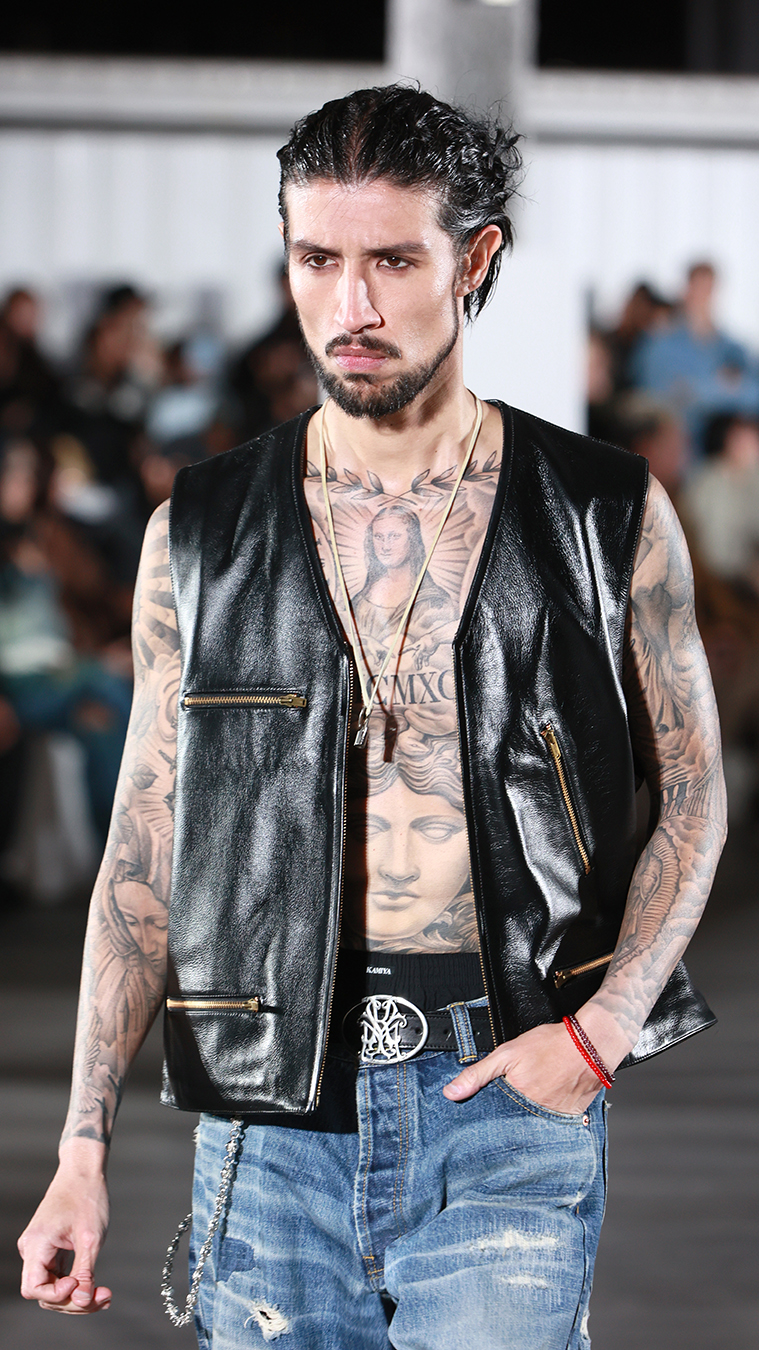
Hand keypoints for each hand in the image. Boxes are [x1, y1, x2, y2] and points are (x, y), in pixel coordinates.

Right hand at [18, 1146, 111, 1313]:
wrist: (84, 1171)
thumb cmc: (87, 1196)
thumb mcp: (91, 1237)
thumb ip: (85, 1271)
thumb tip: (83, 1301)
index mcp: (36, 1243)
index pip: (34, 1288)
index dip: (57, 1295)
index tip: (80, 1284)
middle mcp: (32, 1249)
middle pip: (45, 1292)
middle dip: (74, 1300)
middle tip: (103, 1297)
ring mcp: (40, 1250)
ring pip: (53, 1287)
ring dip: (78, 1295)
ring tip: (105, 1295)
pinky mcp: (50, 1250)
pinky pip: (58, 1275)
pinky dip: (77, 1283)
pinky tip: (98, 1287)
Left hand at [443, 1021, 603, 1114]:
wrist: (590, 1045)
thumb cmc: (551, 1045)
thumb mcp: (507, 1053)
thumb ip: (478, 1074)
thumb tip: (451, 1092)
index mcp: (516, 1100)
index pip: (492, 1122)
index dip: (484, 1124)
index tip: (473, 1132)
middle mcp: (534, 1114)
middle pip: (512, 1128)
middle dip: (504, 1130)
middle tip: (498, 1129)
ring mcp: (553, 1119)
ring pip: (531, 1130)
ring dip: (524, 1129)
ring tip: (520, 1124)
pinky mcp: (568, 1119)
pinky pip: (553, 1130)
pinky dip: (546, 1127)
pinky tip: (541, 1117)